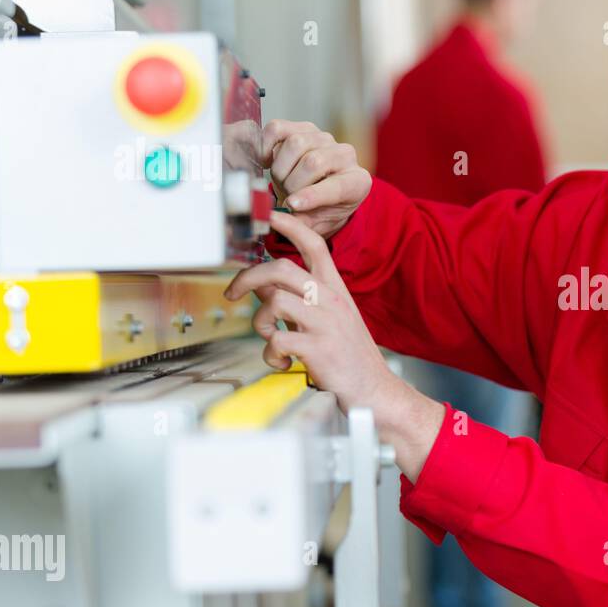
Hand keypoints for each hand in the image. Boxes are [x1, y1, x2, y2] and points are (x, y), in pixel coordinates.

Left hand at [225, 211, 393, 413]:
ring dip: (261, 323)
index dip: (292, 226)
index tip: (272, 216)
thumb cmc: (349, 355)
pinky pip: (277, 339)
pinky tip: (282, 362)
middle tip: (233, 292)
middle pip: (280, 267)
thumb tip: (264, 288)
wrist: (374, 390)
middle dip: (247, 277)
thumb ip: (298, 300)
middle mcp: (331, 300)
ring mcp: (325, 323)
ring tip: (271, 339)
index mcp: (335, 289)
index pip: (315, 246)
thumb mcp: (328, 319)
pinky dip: (270, 354)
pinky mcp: (318, 348)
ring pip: (274, 302)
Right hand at [260, 119, 371, 240]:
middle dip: (291, 183)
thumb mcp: (315, 224)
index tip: (292, 204)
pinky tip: (267, 161)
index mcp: (357, 182)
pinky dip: (266, 144)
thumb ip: (300, 223)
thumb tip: (278, 217)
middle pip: (313, 162)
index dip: (312, 196)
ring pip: (296, 143)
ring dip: (280, 167)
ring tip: (282, 180)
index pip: (337, 186)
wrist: (317, 195)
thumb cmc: (319, 210)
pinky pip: (278, 128)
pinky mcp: (303, 127)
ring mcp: (325, 138)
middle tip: (286, 195)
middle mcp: (346, 155)